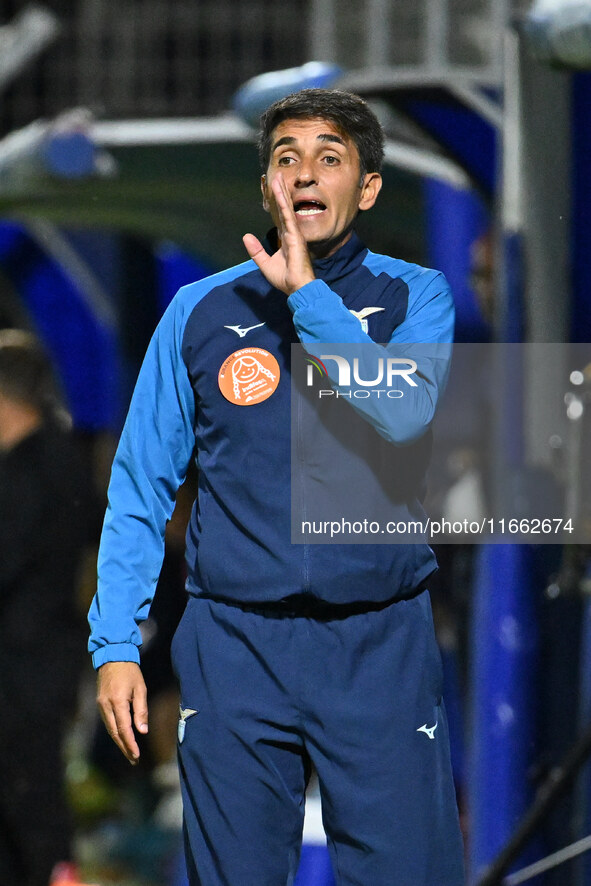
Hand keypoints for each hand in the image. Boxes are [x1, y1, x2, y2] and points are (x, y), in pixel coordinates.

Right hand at [96, 661, 147, 764]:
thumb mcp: (140, 688)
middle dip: (124, 748)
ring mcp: (101, 705)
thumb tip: (142, 730)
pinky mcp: (100, 703)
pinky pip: (107, 722)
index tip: (136, 755)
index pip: (124, 729)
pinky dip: (115, 732)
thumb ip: (141, 710)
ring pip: (110, 729)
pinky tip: (122, 738)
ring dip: (119, 742)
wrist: (113, 657)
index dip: (130, 744)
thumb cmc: (130, 672)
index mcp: (117, 702)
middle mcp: (106, 706)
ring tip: (129, 753)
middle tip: (133, 760)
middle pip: (114, 733)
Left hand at [243, 173, 315, 294]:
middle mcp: (291, 233)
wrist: (296, 288)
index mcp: (286, 238)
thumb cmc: (285, 278)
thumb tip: (246, 237)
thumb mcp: (265, 264)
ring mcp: (294, 233)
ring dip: (282, 193)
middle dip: (280, 192)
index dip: (276, 203)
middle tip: (277, 176)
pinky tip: (280, 193)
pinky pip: (288, 216)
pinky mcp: (296, 236)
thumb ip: (256, 251)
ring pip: (286, 209)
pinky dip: (284, 204)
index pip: (280, 217)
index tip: (274, 190)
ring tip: (278, 178)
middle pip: (284, 208)